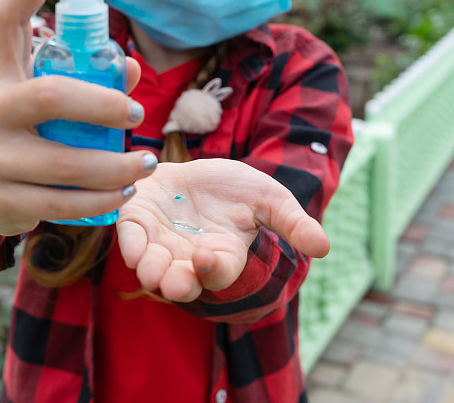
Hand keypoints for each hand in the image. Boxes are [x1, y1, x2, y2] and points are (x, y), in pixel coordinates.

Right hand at [0, 0, 156, 244]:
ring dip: (116, 167)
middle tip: (139, 115)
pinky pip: (63, 203)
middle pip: (51, 95)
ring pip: (65, 161)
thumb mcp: (44, 105)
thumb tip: (133, 69)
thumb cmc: (24, 137)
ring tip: (145, 165)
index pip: (8, 19)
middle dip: (105, 105)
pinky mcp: (3, 200)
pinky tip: (122, 196)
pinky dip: (101, 201)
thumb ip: (86, 83)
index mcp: (2, 76)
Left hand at [116, 159, 329, 302]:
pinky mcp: (136, 224)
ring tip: (149, 268)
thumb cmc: (233, 188)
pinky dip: (129, 243)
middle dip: (177, 284)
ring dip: (150, 270)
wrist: (195, 170)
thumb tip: (325, 248)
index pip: (218, 273)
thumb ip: (292, 222)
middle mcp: (188, 258)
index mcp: (222, 255)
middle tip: (173, 282)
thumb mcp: (269, 199)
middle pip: (181, 282)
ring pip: (151, 268)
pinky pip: (129, 239)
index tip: (206, 257)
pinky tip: (131, 243)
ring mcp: (160, 244)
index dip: (212, 270)